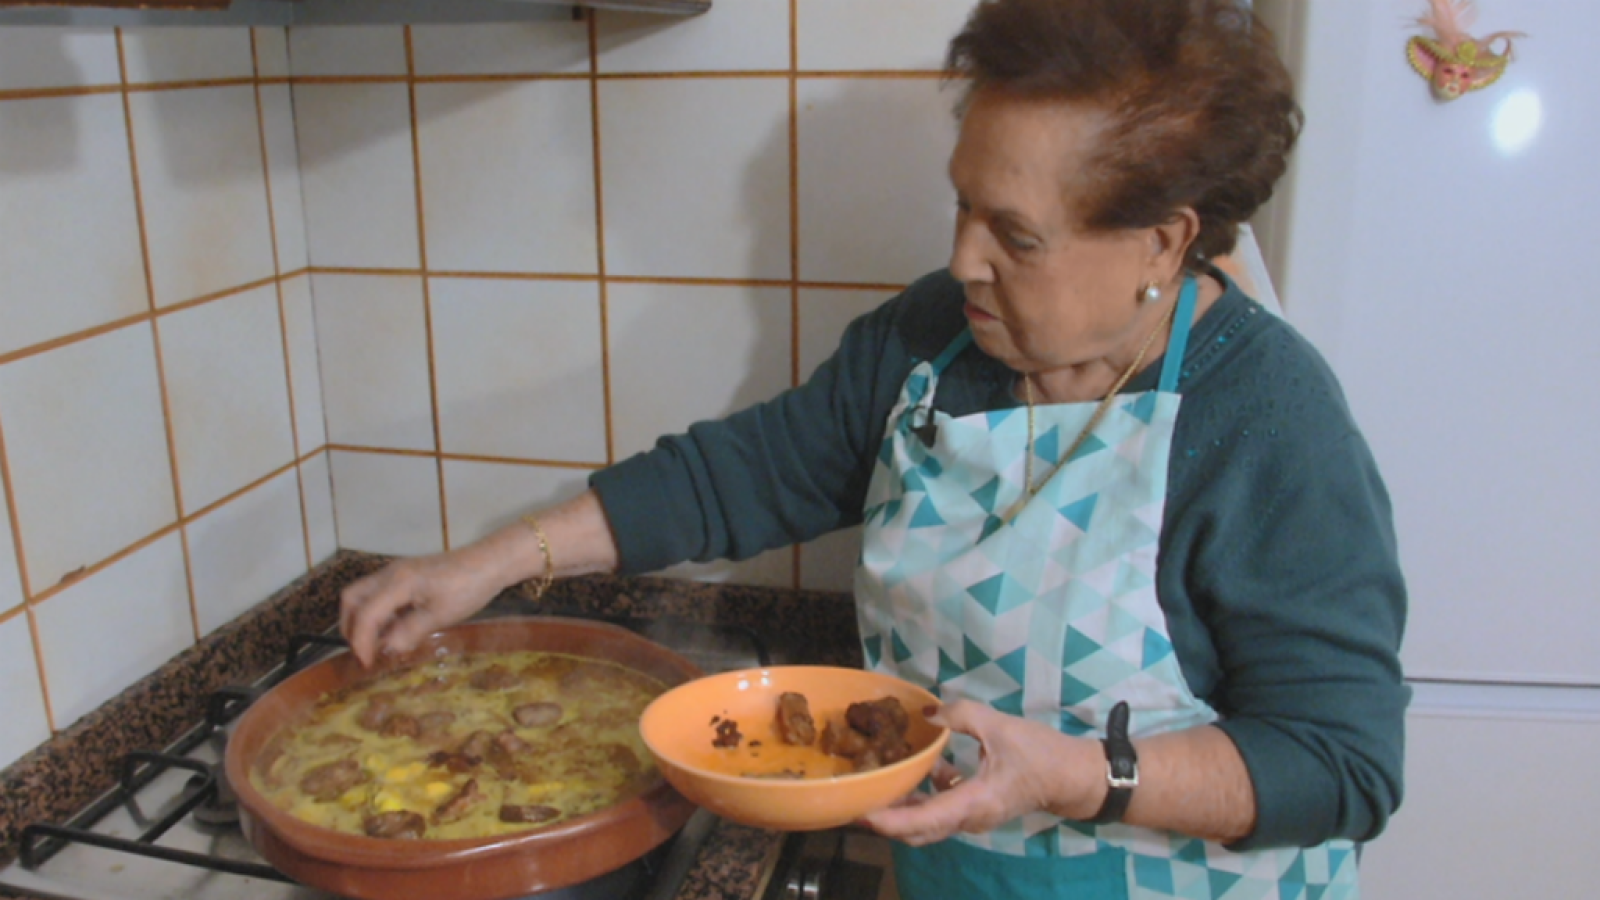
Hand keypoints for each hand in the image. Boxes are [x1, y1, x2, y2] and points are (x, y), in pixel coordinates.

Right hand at [339, 540, 517, 666]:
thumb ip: (409, 632)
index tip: (367, 663)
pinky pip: (379, 593)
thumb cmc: (468, 588)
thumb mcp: (440, 615)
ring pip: (363, 594)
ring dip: (363, 619)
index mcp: (397, 582)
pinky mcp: (406, 575)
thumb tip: (386, 649)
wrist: (489, 563)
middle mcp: (390, 573)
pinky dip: (377, 612)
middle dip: (351, 626)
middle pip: (352, 598)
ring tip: (378, 643)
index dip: (361, 642)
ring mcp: (397, 572)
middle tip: (364, 651)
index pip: (365, 615)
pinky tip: (393, 628)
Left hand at [861, 700, 1103, 845]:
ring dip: (903, 809)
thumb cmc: (1041, 754)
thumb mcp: (999, 726)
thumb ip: (960, 715)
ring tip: (878, 785)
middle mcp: (969, 819)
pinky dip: (924, 797)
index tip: (862, 814)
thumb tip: (928, 713)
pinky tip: (918, 769)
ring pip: (929, 823)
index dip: (890, 821)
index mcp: (973, 803)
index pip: (923, 821)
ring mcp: (973, 818)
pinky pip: (943, 810)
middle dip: (886, 820)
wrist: (1074, 777)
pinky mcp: (977, 809)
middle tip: (857, 800)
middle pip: (919, 831)